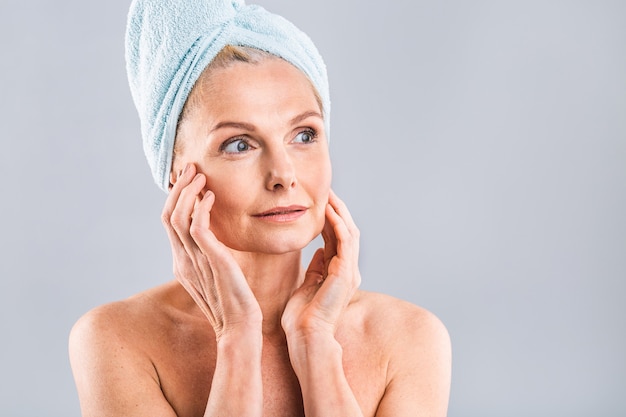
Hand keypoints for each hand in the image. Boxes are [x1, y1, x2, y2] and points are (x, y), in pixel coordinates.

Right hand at [162, 163, 261, 340]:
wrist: (240, 326)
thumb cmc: (233, 300)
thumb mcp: (217, 272)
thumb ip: (210, 253)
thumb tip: (216, 235)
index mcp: (182, 261)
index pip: (169, 221)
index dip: (175, 197)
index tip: (188, 179)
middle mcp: (182, 259)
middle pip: (168, 215)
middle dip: (178, 188)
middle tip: (190, 168)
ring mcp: (193, 260)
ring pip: (177, 217)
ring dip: (187, 192)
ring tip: (200, 175)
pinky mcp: (210, 260)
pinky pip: (197, 227)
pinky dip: (201, 207)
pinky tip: (212, 196)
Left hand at [281, 190, 360, 337]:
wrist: (306, 336)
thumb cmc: (301, 317)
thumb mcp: (307, 285)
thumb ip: (314, 269)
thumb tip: (317, 252)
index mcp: (339, 273)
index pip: (337, 238)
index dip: (330, 218)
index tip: (319, 202)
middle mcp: (348, 270)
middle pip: (347, 231)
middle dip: (337, 209)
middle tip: (326, 190)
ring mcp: (349, 272)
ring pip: (350, 232)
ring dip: (339, 211)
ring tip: (328, 194)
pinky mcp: (345, 273)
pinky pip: (346, 241)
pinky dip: (338, 224)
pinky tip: (328, 210)